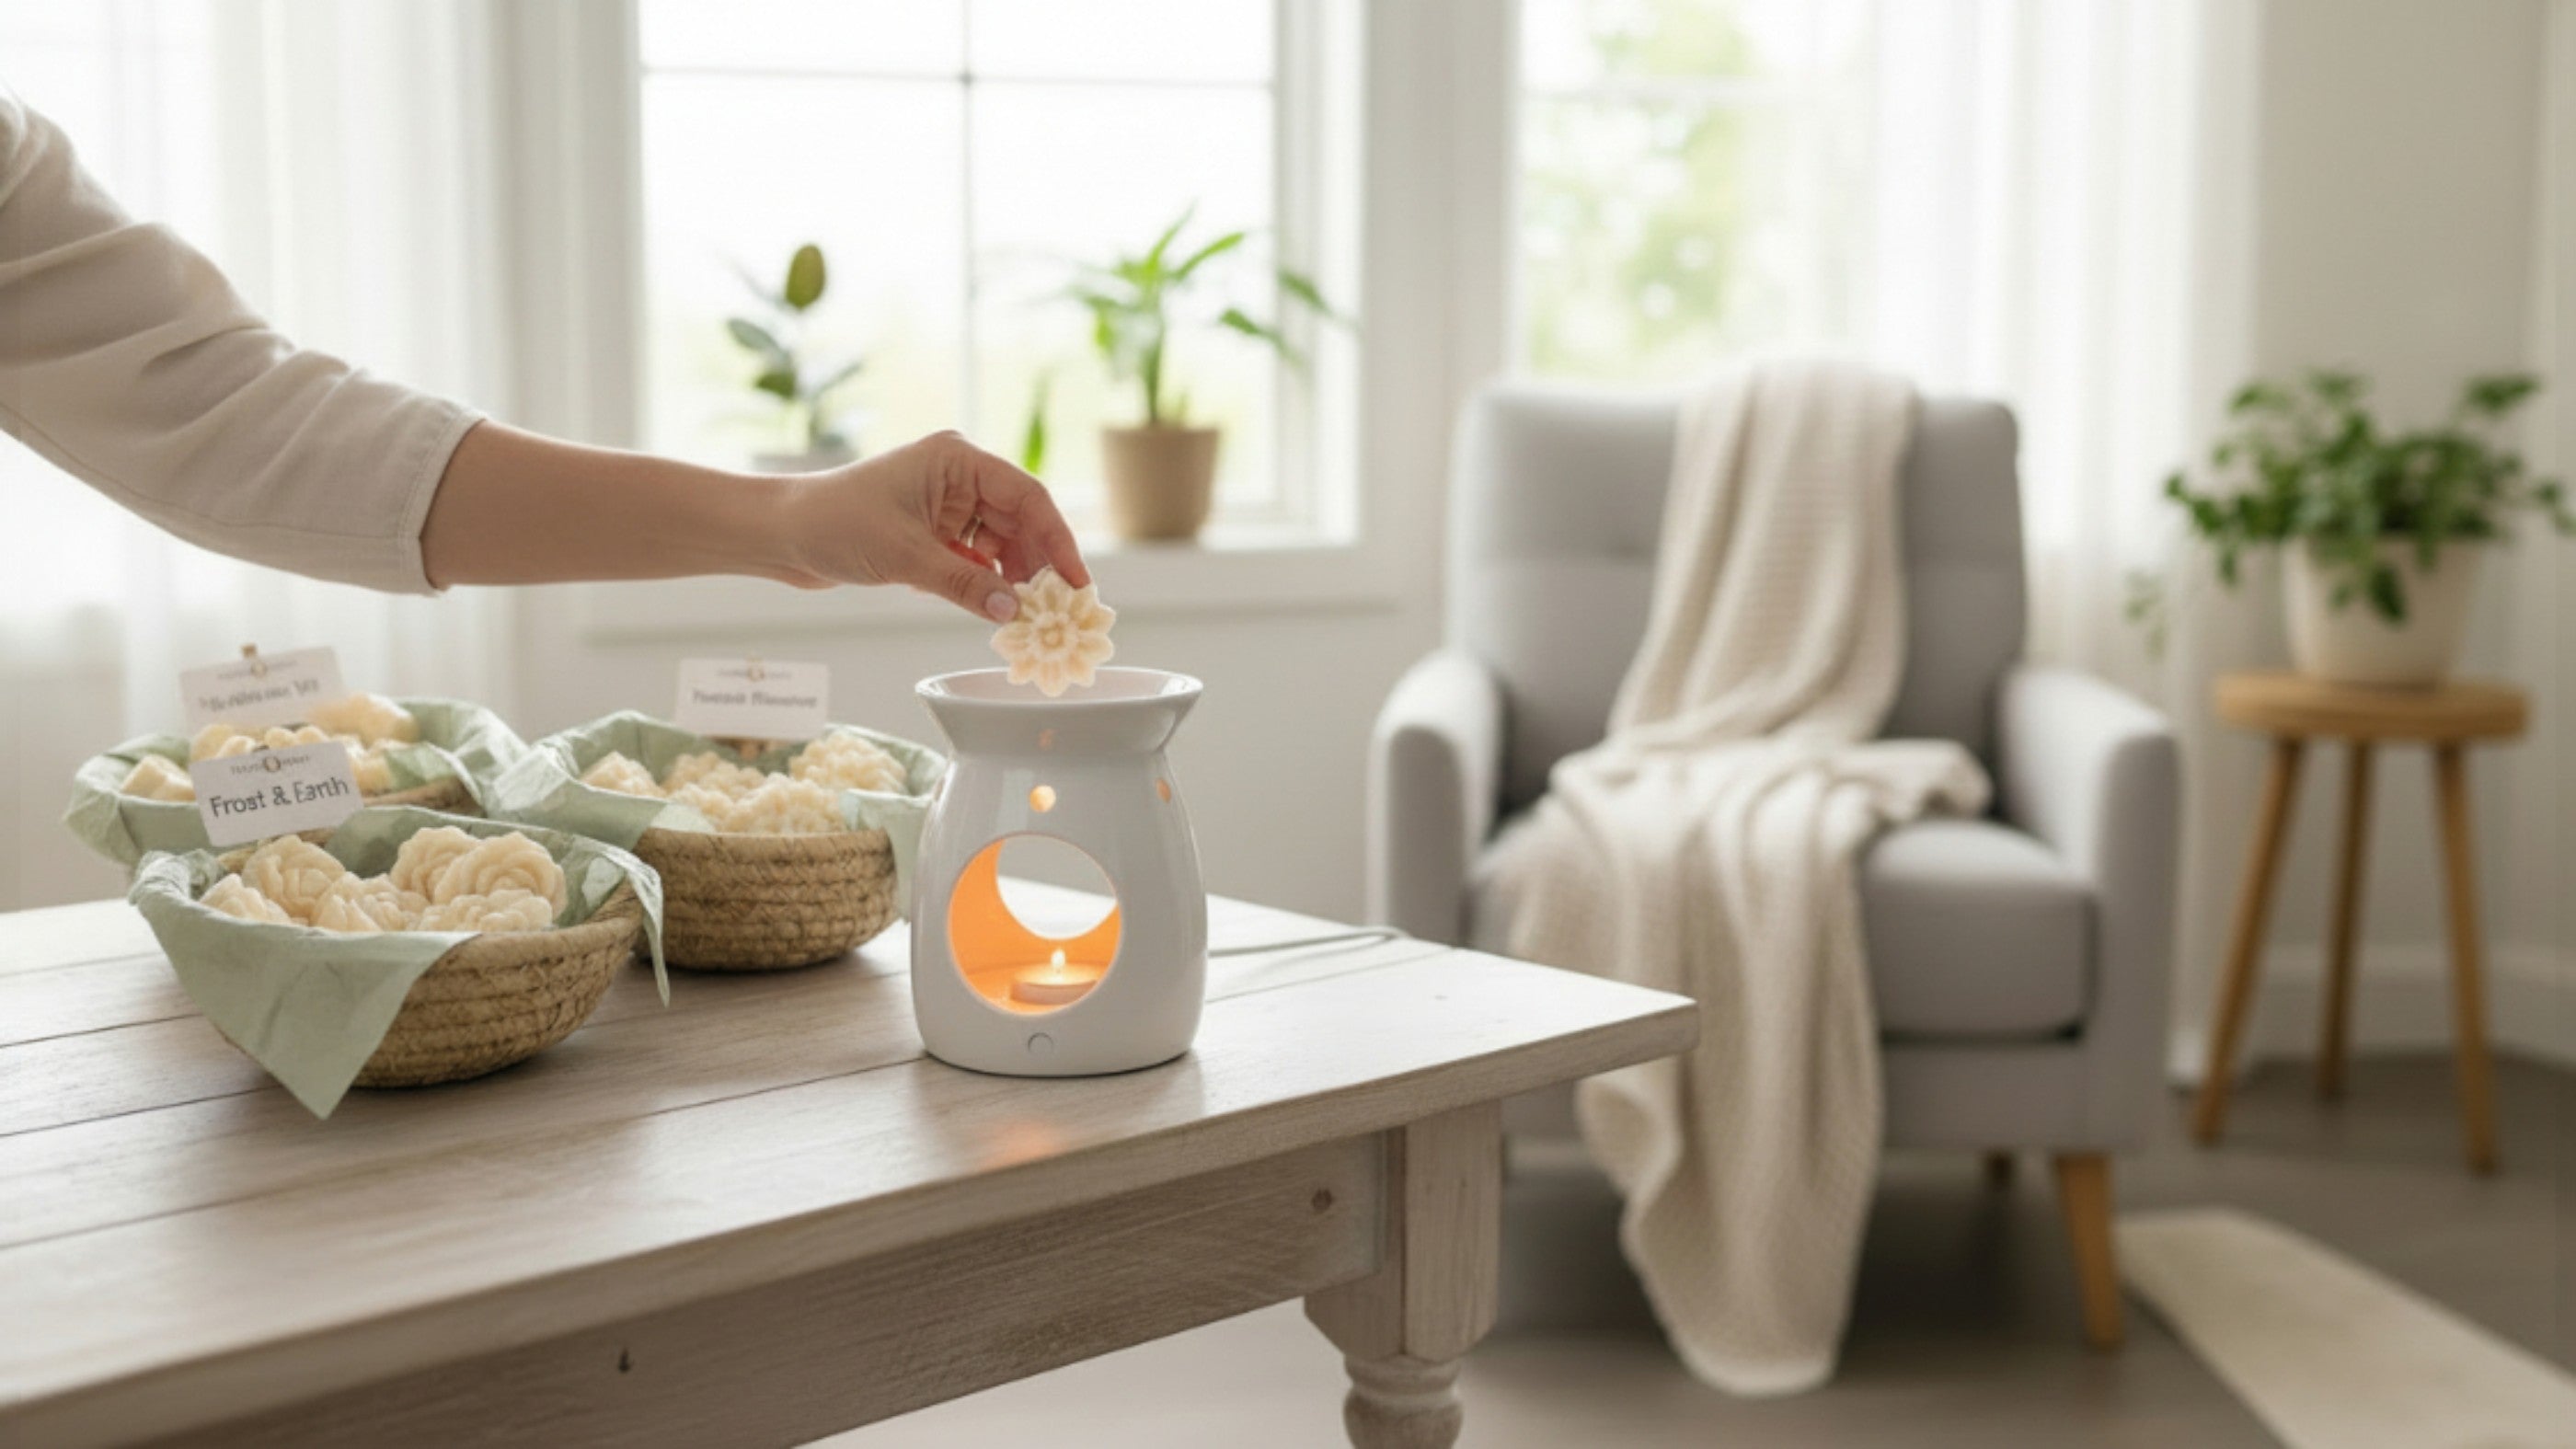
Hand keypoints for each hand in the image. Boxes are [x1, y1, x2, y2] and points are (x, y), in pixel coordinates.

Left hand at [773, 430, 1089, 620]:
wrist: (780, 533)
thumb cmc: (832, 522)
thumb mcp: (905, 557)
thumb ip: (964, 583)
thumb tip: (1013, 611)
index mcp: (956, 460)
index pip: (1027, 497)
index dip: (1057, 540)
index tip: (1075, 581)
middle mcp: (956, 476)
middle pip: (1019, 521)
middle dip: (1037, 565)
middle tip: (1055, 609)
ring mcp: (944, 505)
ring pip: (999, 543)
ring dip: (1011, 579)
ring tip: (1024, 615)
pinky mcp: (930, 532)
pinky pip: (975, 558)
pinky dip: (984, 583)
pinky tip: (990, 608)